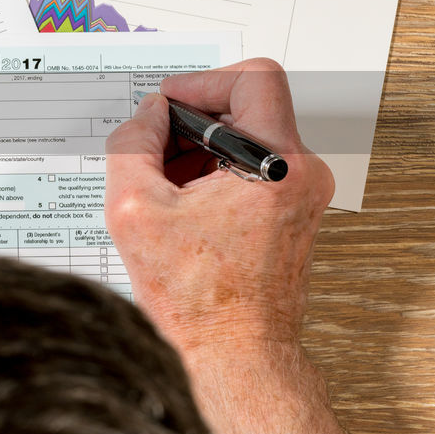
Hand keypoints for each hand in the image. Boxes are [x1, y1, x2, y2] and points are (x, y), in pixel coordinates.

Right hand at [104, 58, 334, 357]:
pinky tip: (182, 209)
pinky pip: (252, 169)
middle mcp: (302, 175)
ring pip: (247, 139)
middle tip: (157, 151)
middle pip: (247, 107)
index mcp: (276, 166)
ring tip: (166, 189)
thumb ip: (132, 146)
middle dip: (191, 122)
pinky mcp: (292, 213)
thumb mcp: (135, 210)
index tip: (169, 104)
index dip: (202, 81)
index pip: (253, 78)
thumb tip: (146, 117)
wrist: (236, 355)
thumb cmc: (201, 301)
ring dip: (199, 151)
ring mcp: (302, 195)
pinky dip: (213, 175)